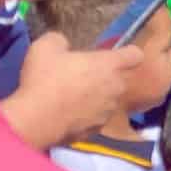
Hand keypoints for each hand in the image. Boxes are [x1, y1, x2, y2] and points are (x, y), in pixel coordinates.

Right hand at [1, 33, 143, 150]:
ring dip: (97, 97)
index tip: (111, 54)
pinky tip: (68, 115)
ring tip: (72, 98)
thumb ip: (60, 41)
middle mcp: (116, 87)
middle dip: (106, 76)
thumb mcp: (45, 47)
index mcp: (110, 64)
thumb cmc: (44, 79)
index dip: (126, 53)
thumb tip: (63, 45)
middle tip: (82, 76)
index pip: (135, 54)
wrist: (35, 120)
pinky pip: (97, 117)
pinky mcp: (98, 129)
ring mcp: (109, 110)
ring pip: (110, 99)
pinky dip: (87, 116)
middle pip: (120, 78)